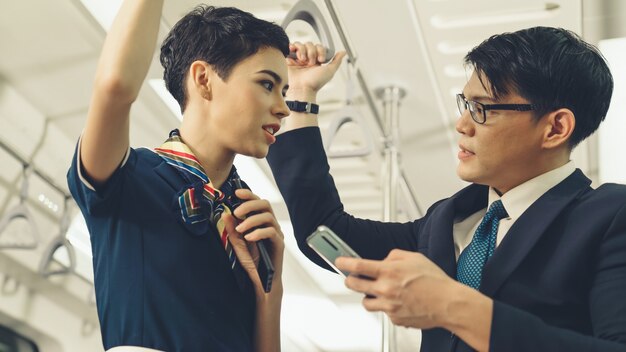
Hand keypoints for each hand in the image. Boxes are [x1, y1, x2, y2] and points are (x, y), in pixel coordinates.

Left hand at [222, 189, 284, 295]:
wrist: (261, 283)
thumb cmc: (251, 263)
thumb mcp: (237, 245)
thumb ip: (232, 230)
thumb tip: (225, 214)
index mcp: (260, 222)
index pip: (257, 203)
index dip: (248, 195)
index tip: (236, 192)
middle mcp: (271, 225)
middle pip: (265, 205)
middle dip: (250, 205)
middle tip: (237, 211)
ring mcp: (276, 234)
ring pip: (268, 217)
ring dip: (252, 220)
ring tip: (240, 229)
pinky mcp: (279, 244)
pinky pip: (272, 232)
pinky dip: (259, 232)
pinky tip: (249, 238)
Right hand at [286, 41, 345, 95]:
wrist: (302, 88)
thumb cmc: (316, 83)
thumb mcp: (330, 71)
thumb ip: (336, 61)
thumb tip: (343, 52)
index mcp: (317, 60)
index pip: (319, 47)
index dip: (320, 51)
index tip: (320, 60)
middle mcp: (307, 58)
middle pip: (310, 44)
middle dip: (312, 52)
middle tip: (310, 63)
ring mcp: (298, 59)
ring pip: (301, 44)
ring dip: (303, 51)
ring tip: (302, 60)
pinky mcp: (289, 59)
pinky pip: (291, 47)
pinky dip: (293, 47)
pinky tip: (295, 53)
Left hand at [335, 249, 458, 328]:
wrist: (448, 304)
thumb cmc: (435, 281)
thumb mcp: (414, 257)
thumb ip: (394, 256)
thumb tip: (383, 260)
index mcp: (389, 272)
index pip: (358, 266)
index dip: (344, 262)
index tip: (339, 261)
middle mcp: (385, 289)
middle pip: (354, 285)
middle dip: (350, 280)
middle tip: (353, 278)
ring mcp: (388, 306)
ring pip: (365, 302)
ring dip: (369, 296)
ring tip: (380, 291)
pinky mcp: (394, 318)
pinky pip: (383, 312)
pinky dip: (387, 307)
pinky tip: (399, 301)